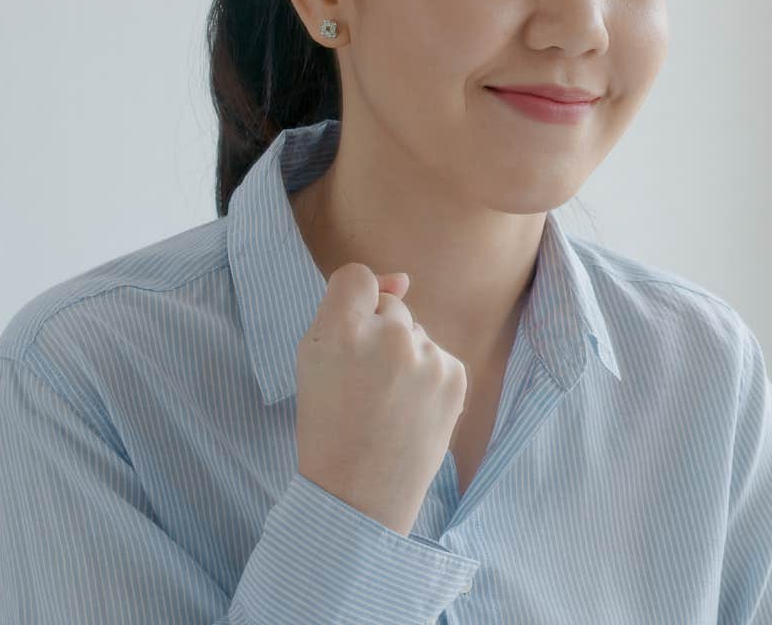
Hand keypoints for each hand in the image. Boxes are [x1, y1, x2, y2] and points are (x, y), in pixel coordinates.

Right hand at [293, 263, 467, 533]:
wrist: (360, 494)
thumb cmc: (329, 426)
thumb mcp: (315, 363)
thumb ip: (350, 310)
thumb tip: (404, 279)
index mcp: (339, 331)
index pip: (355, 277)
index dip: (353, 302)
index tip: (352, 332)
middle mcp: (389, 336)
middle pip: (391, 307)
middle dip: (380, 335)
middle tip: (362, 386)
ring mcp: (427, 356)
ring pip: (417, 334)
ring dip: (405, 358)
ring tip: (386, 405)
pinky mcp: (455, 374)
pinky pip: (438, 357)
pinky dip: (427, 378)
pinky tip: (410, 411)